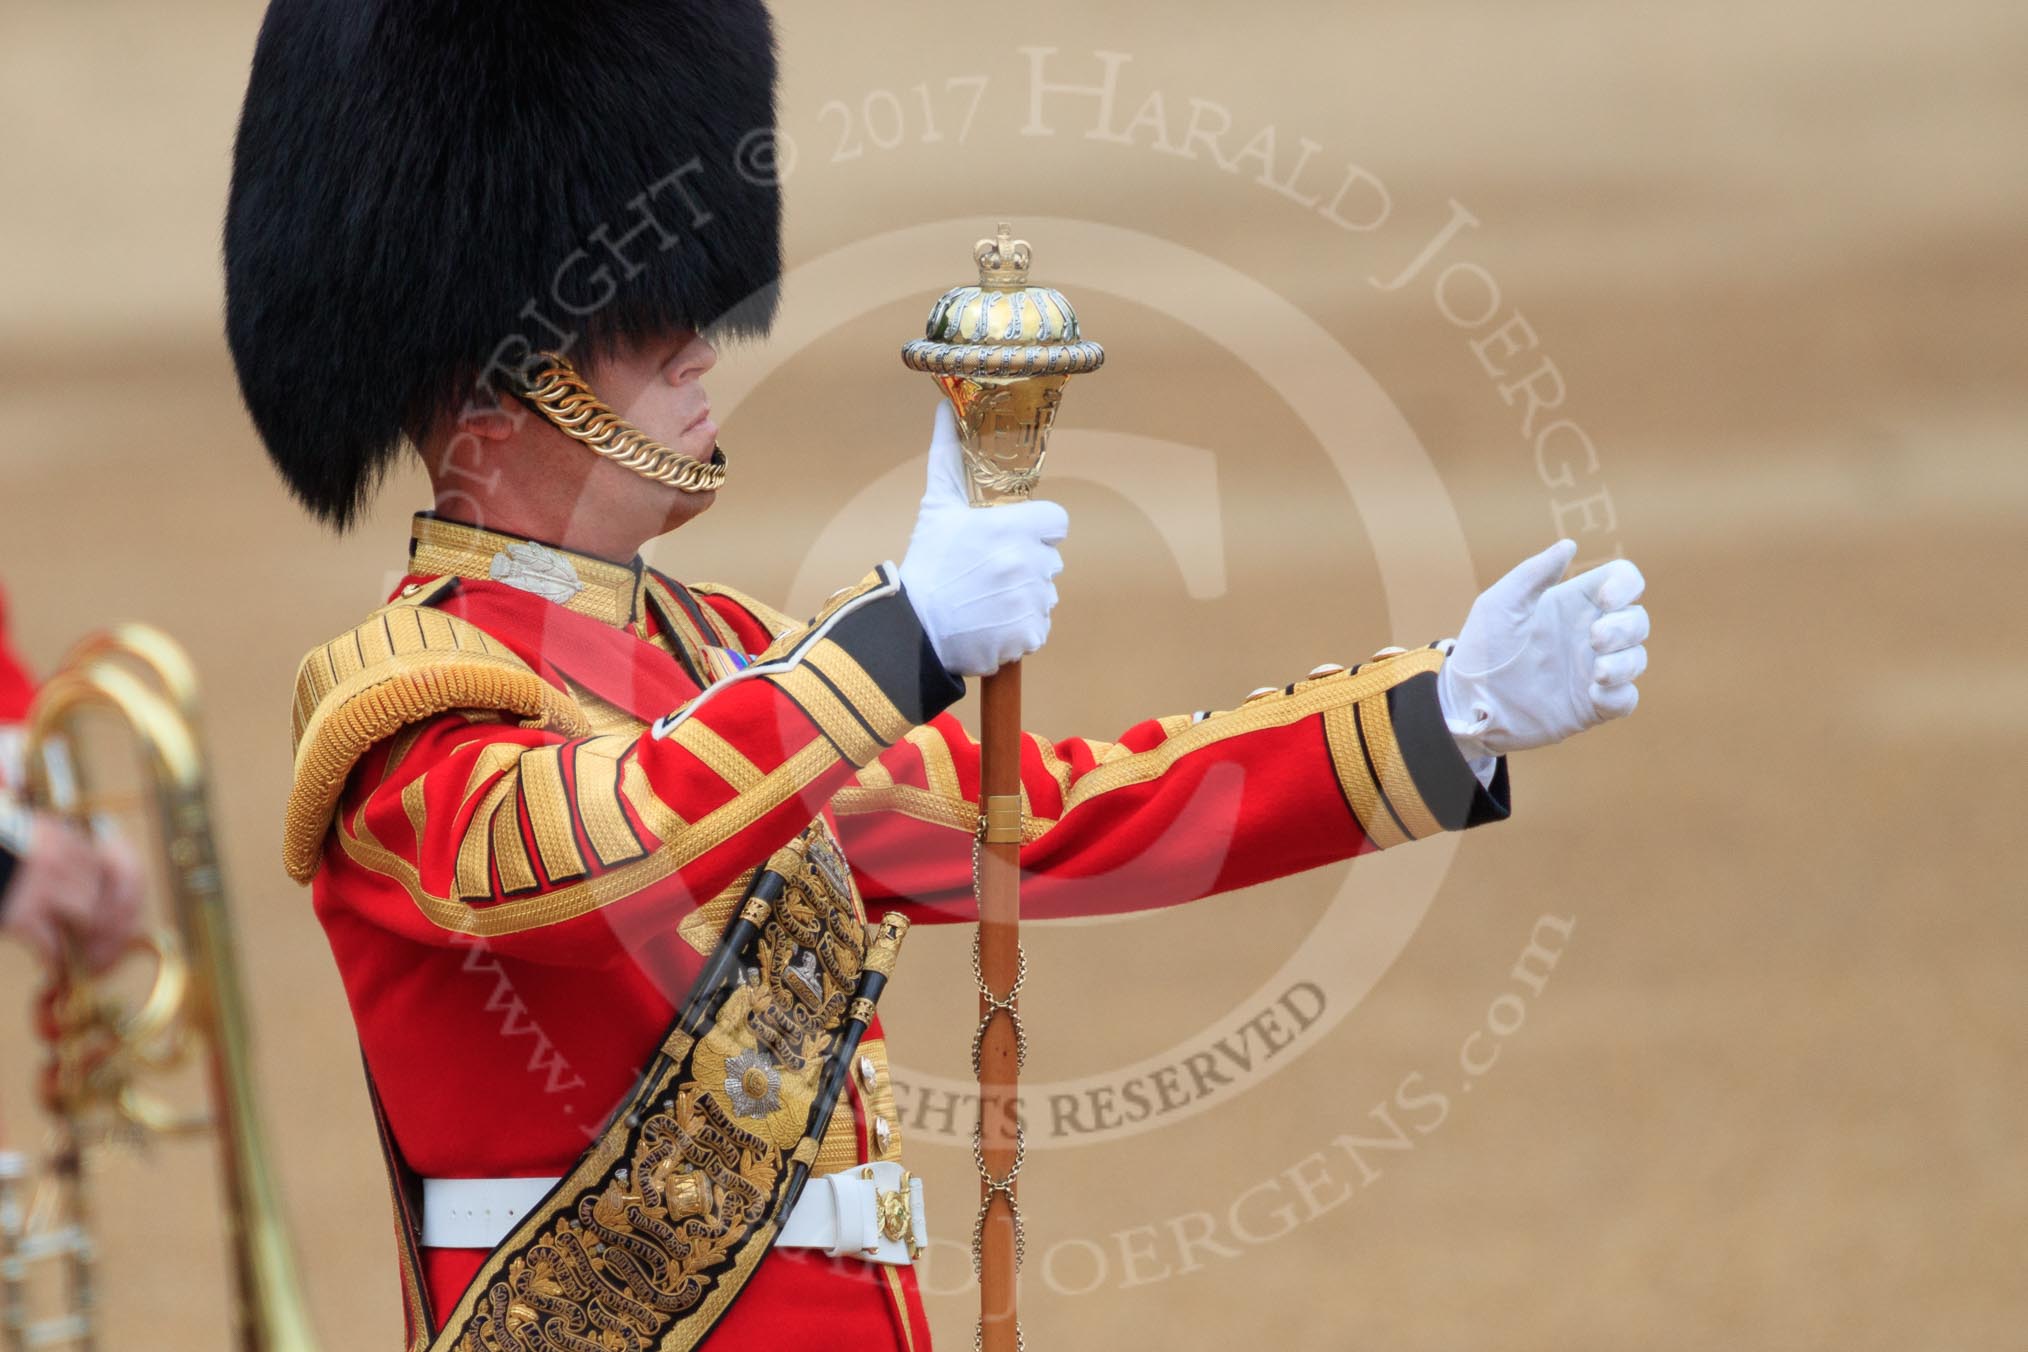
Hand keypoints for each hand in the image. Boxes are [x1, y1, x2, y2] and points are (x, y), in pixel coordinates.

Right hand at [1, 815, 144, 972]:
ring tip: (87, 967)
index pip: (124, 870)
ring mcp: (41, 884)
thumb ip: (61, 860)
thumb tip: (92, 898)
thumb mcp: (27, 842)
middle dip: (115, 934)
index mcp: (65, 837)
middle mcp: (61, 857)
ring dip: (91, 949)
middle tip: (106, 957)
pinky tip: (55, 974)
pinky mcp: (20, 914)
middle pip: (112, 901)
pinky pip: (53, 946)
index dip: (131, 904)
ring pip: (90, 921)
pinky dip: (57, 965)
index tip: (128, 924)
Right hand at [897, 401, 1067, 676]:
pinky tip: (990, 622)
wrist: (912, 630)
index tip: (1013, 538)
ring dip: (1023, 598)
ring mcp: (1030, 601)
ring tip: (986, 600)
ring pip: (1045, 594)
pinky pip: (1038, 626)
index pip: (1057, 522)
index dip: (1038, 529)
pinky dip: (1019, 628)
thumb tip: (944, 408)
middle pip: (1050, 559)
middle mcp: (1026, 563)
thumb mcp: (937, 508)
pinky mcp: (1029, 634)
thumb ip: (948, 457)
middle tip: (988, 573)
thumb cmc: (927, 564)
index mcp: (1010, 527)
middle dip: (1027, 564)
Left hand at [1438, 539, 1649, 759]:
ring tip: (1597, 672)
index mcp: (1573, 605)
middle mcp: (1589, 635)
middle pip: (1638, 619)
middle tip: (1594, 639)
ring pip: (1637, 659)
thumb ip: (1533, 573)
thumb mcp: (1500, 604)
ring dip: (1626, 662)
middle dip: (1626, 627)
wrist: (1467, 703)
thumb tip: (1569, 544)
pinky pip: (1626, 699)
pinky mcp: (1591, 706)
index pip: (1623, 581)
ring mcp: (1592, 671)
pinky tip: (1594, 695)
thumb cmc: (1481, 649)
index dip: (1627, 585)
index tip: (1606, 600)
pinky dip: (1619, 695)